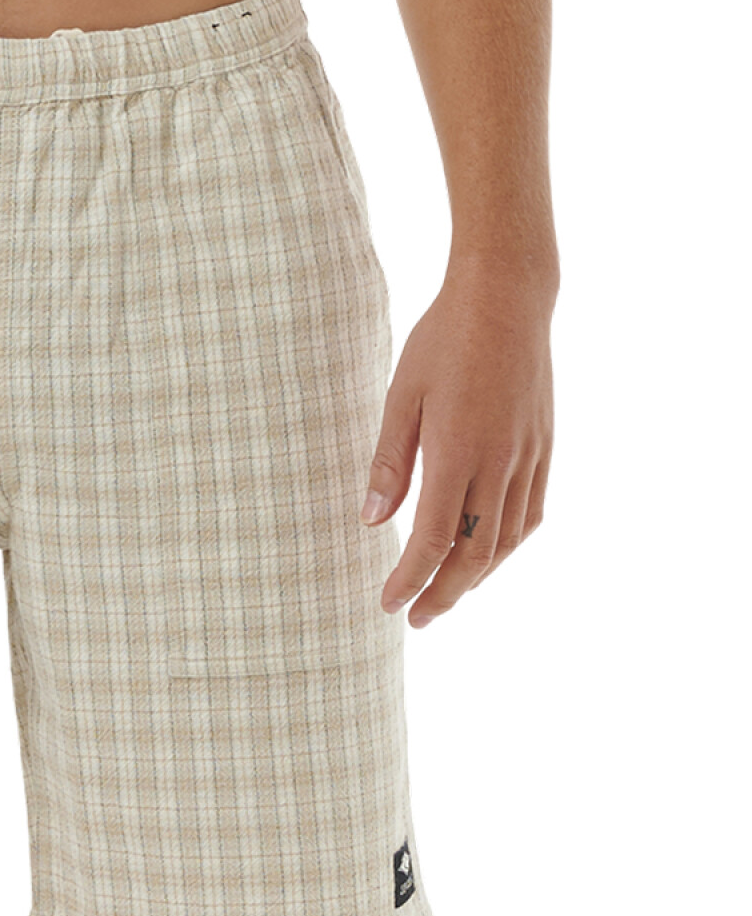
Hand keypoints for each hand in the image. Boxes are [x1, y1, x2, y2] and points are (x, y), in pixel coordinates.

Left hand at [360, 261, 555, 626]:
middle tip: (416, 619)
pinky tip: (488, 555)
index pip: (435, 539)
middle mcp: (501, 462)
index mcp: (459, 452)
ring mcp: (529, 456)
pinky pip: (531, 514)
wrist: (509, 295)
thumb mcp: (401, 397)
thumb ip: (389, 463)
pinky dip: (507, 545)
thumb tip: (372, 522)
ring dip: (477, 577)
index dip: (411, 579)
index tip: (388, 605)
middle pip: (476, 554)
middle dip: (444, 594)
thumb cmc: (443, 340)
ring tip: (447, 595)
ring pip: (507, 540)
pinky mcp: (544, 447)